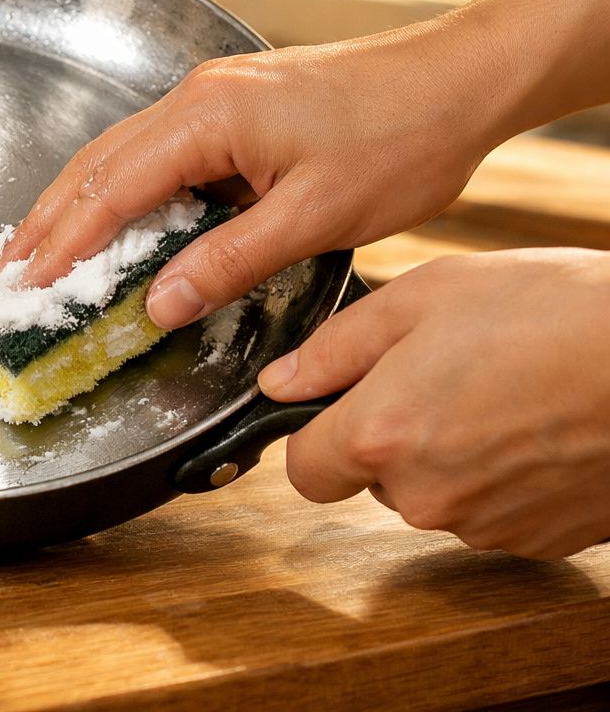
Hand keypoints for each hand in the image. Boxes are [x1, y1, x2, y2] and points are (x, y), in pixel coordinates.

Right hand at [0, 28, 500, 325]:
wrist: (461, 78)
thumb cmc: (402, 137)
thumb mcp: (314, 216)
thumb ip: (227, 261)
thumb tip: (158, 302)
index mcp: (209, 118)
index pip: (112, 188)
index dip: (64, 242)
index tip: (25, 284)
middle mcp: (199, 97)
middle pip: (97, 164)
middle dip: (46, 221)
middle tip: (4, 273)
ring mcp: (214, 96)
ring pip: (120, 155)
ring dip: (76, 205)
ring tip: (37, 252)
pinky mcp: (234, 105)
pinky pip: (155, 151)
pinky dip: (119, 190)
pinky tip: (110, 220)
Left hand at [260, 249, 609, 558]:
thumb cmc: (556, 312)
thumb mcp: (426, 295)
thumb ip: (336, 346)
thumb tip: (281, 382)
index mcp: (383, 436)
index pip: (303, 472)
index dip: (315, 434)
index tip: (344, 401)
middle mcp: (426, 497)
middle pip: (373, 479)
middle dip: (392, 432)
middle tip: (446, 370)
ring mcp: (487, 526)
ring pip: (434, 493)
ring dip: (450, 452)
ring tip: (503, 390)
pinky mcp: (540, 541)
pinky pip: (492, 510)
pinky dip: (503, 475)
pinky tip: (538, 423)